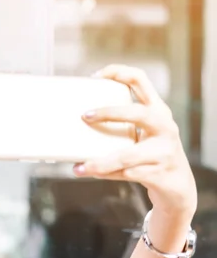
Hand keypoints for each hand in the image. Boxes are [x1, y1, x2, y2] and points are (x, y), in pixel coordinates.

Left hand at [74, 64, 196, 221]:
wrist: (177, 184)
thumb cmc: (151, 153)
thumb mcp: (144, 132)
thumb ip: (121, 124)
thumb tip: (79, 121)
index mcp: (158, 110)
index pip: (141, 81)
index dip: (119, 73)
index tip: (95, 76)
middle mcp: (164, 127)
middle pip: (138, 113)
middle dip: (110, 113)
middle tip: (84, 116)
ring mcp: (164, 151)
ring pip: (127, 155)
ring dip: (100, 162)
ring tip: (81, 167)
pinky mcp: (159, 173)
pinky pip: (126, 174)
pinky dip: (106, 174)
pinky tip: (91, 172)